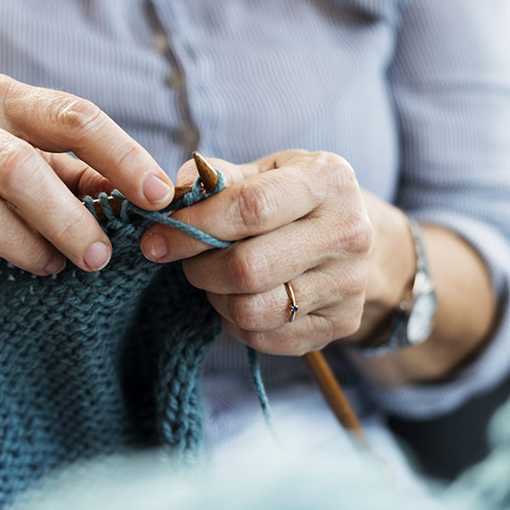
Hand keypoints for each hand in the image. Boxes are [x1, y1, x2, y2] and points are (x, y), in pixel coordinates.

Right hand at [0, 74, 173, 277]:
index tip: (157, 198)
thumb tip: (151, 199)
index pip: (73, 116)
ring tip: (48, 265)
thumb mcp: (40, 165)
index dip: (121, 157)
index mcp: (6, 100)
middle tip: (98, 258)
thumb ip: (87, 177)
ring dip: (24, 247)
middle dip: (67, 220)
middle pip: (19, 167)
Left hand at [139, 150, 373, 355]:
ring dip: (216, 298)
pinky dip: (236, 324)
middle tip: (187, 261)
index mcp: (326, 179)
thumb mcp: (261, 171)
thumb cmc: (291, 198)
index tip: (158, 238)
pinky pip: (265, 337)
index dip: (195, 226)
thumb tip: (172, 197)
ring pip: (252, 310)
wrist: (351, 237)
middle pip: (248, 268)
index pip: (250, 208)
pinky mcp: (342, 323)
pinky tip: (238, 300)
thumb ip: (216, 178)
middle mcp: (348, 231)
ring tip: (214, 279)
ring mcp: (349, 282)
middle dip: (199, 268)